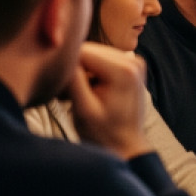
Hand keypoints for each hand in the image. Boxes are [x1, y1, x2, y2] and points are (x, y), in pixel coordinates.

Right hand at [67, 43, 148, 160]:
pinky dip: (89, 73)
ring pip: (92, 54)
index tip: (62, 90)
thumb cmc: (103, 134)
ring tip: (76, 96)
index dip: (66, 67)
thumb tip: (65, 56)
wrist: (125, 145)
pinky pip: (100, 60)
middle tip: (66, 95)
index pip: (82, 51)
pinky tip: (86, 92)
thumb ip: (75, 81)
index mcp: (124, 69)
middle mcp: (133, 60)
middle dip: (74, 69)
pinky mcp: (130, 66)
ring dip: (80, 72)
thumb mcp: (84, 110)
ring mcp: (133, 61)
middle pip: (88, 50)